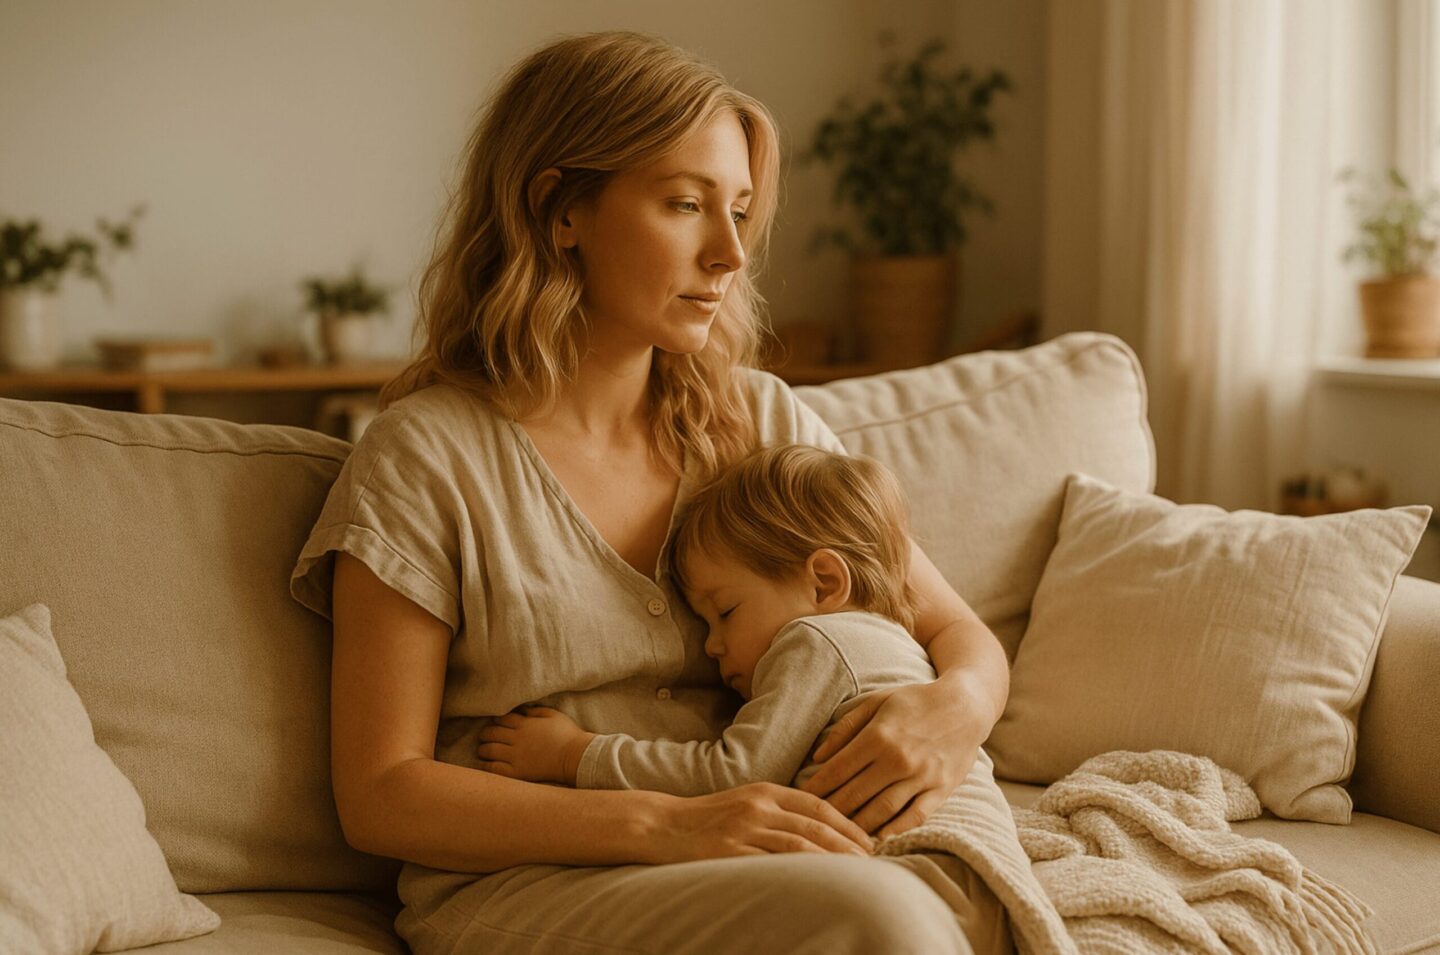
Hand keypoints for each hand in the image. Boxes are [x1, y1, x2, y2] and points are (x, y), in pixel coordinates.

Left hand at [476, 705, 594, 784]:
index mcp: (525, 724)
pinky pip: (494, 769)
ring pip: (489, 750)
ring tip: (483, 750)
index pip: (500, 719)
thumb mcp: (552, 714)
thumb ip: (533, 710)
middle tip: (485, 736)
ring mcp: (516, 756)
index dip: (495, 720)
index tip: (495, 723)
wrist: (576, 756)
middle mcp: (517, 739)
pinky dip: (486, 766)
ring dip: (482, 749)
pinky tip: (484, 764)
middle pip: (491, 733)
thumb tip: (520, 709)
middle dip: (485, 734)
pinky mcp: (517, 772)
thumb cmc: (567, 734)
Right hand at [645, 782, 873, 862]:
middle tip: (875, 863)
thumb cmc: (708, 818)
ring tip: (855, 875)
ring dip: (832, 861)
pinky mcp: (729, 853)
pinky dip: (798, 874)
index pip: (818, 805)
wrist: (662, 825)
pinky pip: (771, 864)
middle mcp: (759, 806)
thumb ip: (780, 811)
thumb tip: (821, 830)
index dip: (848, 824)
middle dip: (849, 845)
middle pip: (816, 826)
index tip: (871, 842)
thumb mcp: (747, 803)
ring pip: (799, 846)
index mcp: (766, 791)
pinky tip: (816, 884)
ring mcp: (743, 830)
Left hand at [799, 676, 984, 837]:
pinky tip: (879, 838)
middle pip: (856, 794)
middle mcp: (899, 759)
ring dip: (858, 825)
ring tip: (839, 835)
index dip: (816, 787)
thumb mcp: (877, 702)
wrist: (966, 705)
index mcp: (879, 736)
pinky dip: (896, 829)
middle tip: (813, 821)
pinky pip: (916, 816)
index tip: (800, 799)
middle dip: (831, 810)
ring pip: (882, 809)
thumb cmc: (915, 701)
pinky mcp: (941, 789)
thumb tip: (817, 756)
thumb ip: (846, 728)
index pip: (838, 770)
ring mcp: (922, 776)